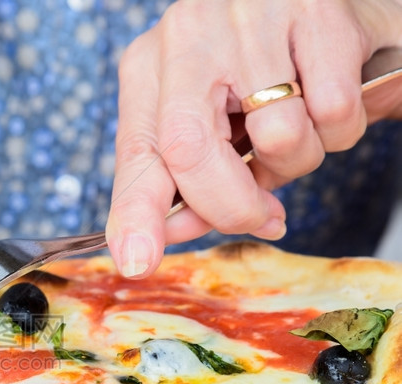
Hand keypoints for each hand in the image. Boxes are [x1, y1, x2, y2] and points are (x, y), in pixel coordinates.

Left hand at [106, 0, 401, 277]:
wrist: (338, 5)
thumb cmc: (265, 76)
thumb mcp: (213, 125)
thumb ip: (191, 180)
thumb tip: (185, 230)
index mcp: (150, 68)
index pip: (136, 153)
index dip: (135, 214)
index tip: (137, 262)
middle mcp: (186, 35)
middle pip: (189, 152)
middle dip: (231, 207)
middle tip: (264, 219)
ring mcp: (248, 17)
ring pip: (276, 138)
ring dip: (300, 160)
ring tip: (301, 127)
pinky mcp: (314, 9)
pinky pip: (333, 111)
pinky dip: (342, 127)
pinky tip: (329, 96)